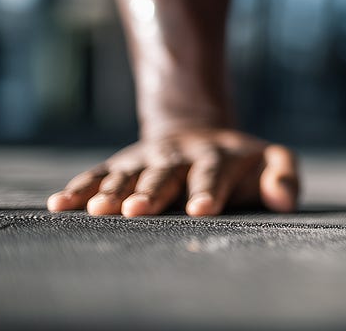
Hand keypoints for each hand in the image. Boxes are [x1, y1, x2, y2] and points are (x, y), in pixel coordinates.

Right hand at [46, 128, 298, 217]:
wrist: (198, 134)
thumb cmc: (242, 162)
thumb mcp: (273, 159)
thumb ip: (285, 175)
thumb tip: (285, 199)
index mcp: (219, 158)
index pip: (214, 175)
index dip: (208, 191)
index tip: (201, 209)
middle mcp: (179, 157)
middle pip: (165, 176)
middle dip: (152, 192)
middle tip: (137, 210)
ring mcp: (148, 159)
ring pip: (128, 175)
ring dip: (112, 192)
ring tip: (98, 210)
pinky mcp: (122, 164)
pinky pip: (98, 175)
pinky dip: (80, 188)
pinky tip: (60, 204)